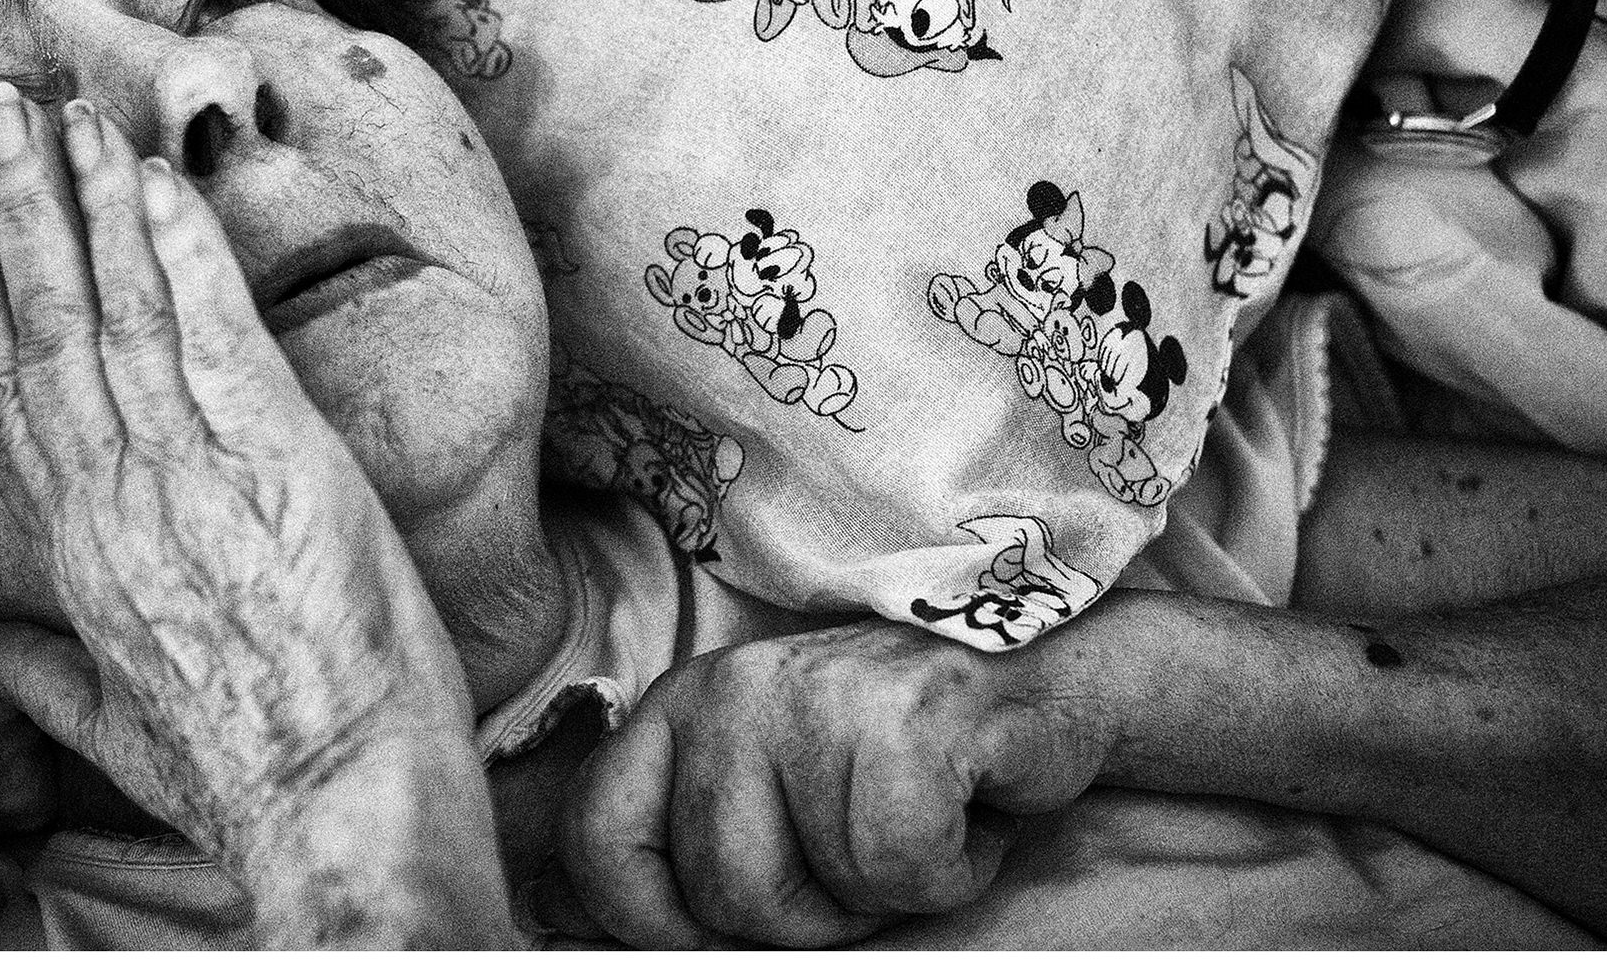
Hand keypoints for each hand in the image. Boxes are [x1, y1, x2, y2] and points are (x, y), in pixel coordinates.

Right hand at [0, 84, 505, 937]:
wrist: (343, 807)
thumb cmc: (246, 775)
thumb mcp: (115, 731)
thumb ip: (30, 675)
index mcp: (77, 559)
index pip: (6, 397)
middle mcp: (115, 505)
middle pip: (46, 332)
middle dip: (17, 210)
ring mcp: (191, 481)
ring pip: (116, 317)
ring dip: (87, 204)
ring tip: (57, 111)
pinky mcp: (280, 464)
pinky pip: (215, 336)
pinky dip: (184, 252)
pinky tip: (159, 180)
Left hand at [544, 618, 1116, 946]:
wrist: (1042, 678)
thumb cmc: (899, 758)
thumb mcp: (767, 789)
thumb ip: (677, 843)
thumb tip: (565, 922)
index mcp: (681, 708)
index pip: (598, 839)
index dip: (648, 920)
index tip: (717, 928)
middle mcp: (729, 692)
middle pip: (719, 895)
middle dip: (804, 914)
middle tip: (865, 849)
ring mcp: (810, 699)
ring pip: (799, 898)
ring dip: (873, 895)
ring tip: (910, 820)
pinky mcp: (898, 721)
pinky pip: (895, 872)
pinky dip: (947, 870)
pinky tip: (963, 806)